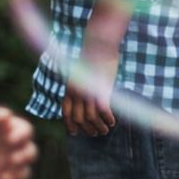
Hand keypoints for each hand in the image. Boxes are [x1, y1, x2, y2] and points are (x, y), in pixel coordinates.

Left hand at [63, 0, 129, 136]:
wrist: (99, 45)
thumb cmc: (92, 57)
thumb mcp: (81, 74)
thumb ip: (80, 86)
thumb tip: (84, 98)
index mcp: (69, 88)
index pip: (66, 113)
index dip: (70, 125)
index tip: (75, 133)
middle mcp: (76, 92)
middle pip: (79, 118)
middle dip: (87, 129)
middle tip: (95, 134)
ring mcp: (88, 91)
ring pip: (91, 117)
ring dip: (99, 126)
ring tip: (106, 130)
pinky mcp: (101, 89)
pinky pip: (103, 110)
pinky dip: (108, 118)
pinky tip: (113, 121)